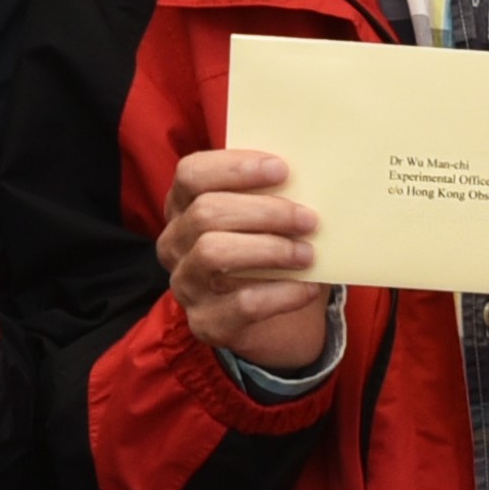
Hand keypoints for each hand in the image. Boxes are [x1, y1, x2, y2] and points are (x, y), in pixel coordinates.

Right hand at [158, 148, 329, 374]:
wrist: (271, 318)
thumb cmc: (268, 252)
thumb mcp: (264, 219)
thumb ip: (274, 196)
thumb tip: (315, 177)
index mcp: (182, 206)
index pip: (191, 174)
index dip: (233, 167)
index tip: (281, 169)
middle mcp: (174, 243)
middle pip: (206, 213)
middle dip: (264, 212)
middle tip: (309, 219)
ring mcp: (184, 284)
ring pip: (213, 253)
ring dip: (269, 250)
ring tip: (307, 254)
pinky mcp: (205, 322)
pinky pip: (242, 303)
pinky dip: (282, 293)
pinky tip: (309, 288)